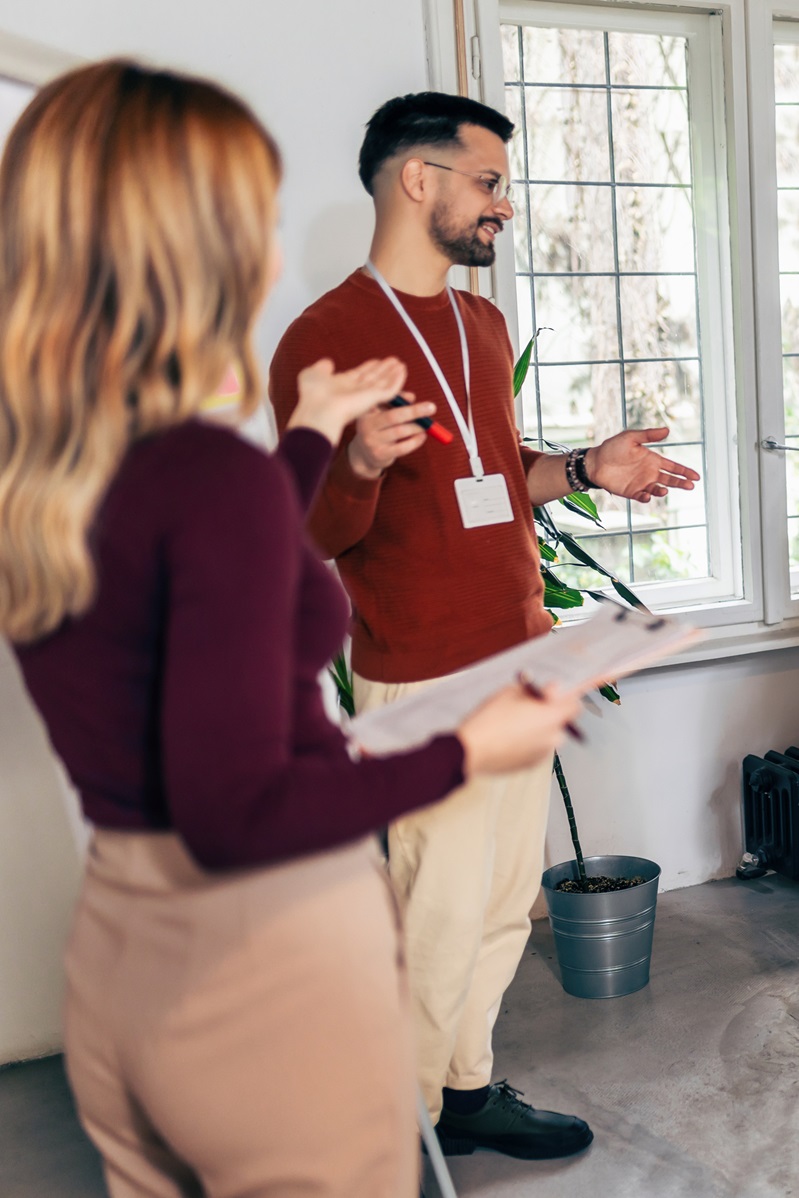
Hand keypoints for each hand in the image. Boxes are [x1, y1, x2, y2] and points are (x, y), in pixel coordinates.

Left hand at [287, 357, 407, 447]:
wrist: (318, 410)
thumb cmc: (312, 396)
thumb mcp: (313, 374)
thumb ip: (322, 367)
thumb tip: (327, 362)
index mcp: (341, 386)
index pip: (358, 375)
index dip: (368, 367)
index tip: (376, 361)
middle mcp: (354, 392)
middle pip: (372, 378)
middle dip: (383, 369)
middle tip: (393, 361)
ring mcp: (365, 396)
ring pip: (382, 382)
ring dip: (392, 372)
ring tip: (400, 364)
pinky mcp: (373, 399)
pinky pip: (389, 389)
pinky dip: (397, 380)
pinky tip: (402, 371)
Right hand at [348, 395, 436, 479]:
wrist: (365, 454)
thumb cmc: (379, 428)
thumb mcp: (383, 412)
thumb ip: (397, 402)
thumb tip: (411, 397)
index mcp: (366, 410)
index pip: (384, 401)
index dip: (399, 398)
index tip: (414, 398)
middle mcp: (366, 425)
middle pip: (393, 416)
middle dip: (414, 411)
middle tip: (431, 408)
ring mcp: (372, 441)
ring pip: (400, 431)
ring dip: (417, 427)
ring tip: (426, 426)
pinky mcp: (380, 454)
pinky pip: (402, 447)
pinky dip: (416, 441)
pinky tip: (422, 436)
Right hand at [457, 683, 580, 776]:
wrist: (471, 750)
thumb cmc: (490, 720)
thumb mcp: (510, 692)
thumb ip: (536, 690)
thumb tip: (551, 690)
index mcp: (551, 717)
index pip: (575, 706)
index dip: (564, 698)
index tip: (552, 695)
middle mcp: (552, 738)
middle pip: (560, 723)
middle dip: (548, 715)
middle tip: (527, 708)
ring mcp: (542, 754)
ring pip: (547, 737)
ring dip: (538, 730)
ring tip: (513, 724)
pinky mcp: (529, 765)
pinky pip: (535, 750)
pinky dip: (527, 743)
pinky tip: (508, 737)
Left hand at [584, 427, 699, 502]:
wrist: (595, 461)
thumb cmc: (613, 447)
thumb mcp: (631, 437)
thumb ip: (649, 435)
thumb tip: (667, 430)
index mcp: (652, 459)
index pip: (673, 467)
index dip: (685, 471)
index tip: (696, 477)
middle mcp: (649, 473)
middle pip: (670, 480)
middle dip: (681, 483)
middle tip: (690, 486)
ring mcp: (641, 483)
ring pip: (658, 490)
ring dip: (662, 491)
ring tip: (664, 490)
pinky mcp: (631, 492)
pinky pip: (642, 496)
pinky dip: (646, 497)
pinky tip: (647, 495)